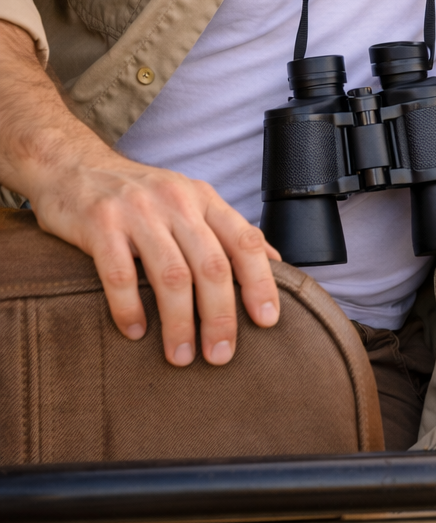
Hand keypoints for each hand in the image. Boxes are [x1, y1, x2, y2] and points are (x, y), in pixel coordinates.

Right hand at [0, 20, 279, 366]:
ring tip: (181, 356)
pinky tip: (135, 332)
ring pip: (170, 276)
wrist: (74, 166)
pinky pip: (119, 274)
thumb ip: (227, 231)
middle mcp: (176, 202)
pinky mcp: (99, 224)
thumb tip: (273, 263)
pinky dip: (130, 308)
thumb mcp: (190, 201)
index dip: (261, 283)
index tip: (267, 322)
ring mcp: (137, 212)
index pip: (244, 241)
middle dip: (221, 316)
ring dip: (179, 323)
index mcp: (203, 199)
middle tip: (221, 354)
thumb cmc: (139, 195)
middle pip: (211, 266)